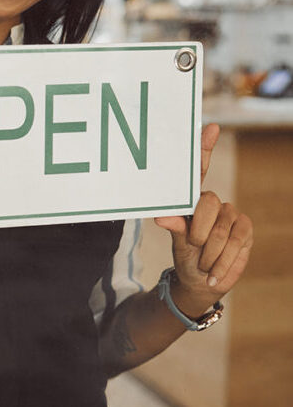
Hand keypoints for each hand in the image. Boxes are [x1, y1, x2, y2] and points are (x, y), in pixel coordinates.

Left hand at [155, 124, 252, 315]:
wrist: (201, 279)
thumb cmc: (185, 254)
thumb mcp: (177, 241)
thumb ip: (174, 227)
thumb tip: (161, 216)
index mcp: (191, 199)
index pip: (199, 169)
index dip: (205, 148)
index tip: (211, 127)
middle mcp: (212, 201)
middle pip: (207, 205)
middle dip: (197, 232)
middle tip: (193, 247)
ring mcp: (230, 213)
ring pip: (221, 228)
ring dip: (209, 251)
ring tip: (202, 262)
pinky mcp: (245, 228)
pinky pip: (236, 240)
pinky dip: (223, 261)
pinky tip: (214, 272)